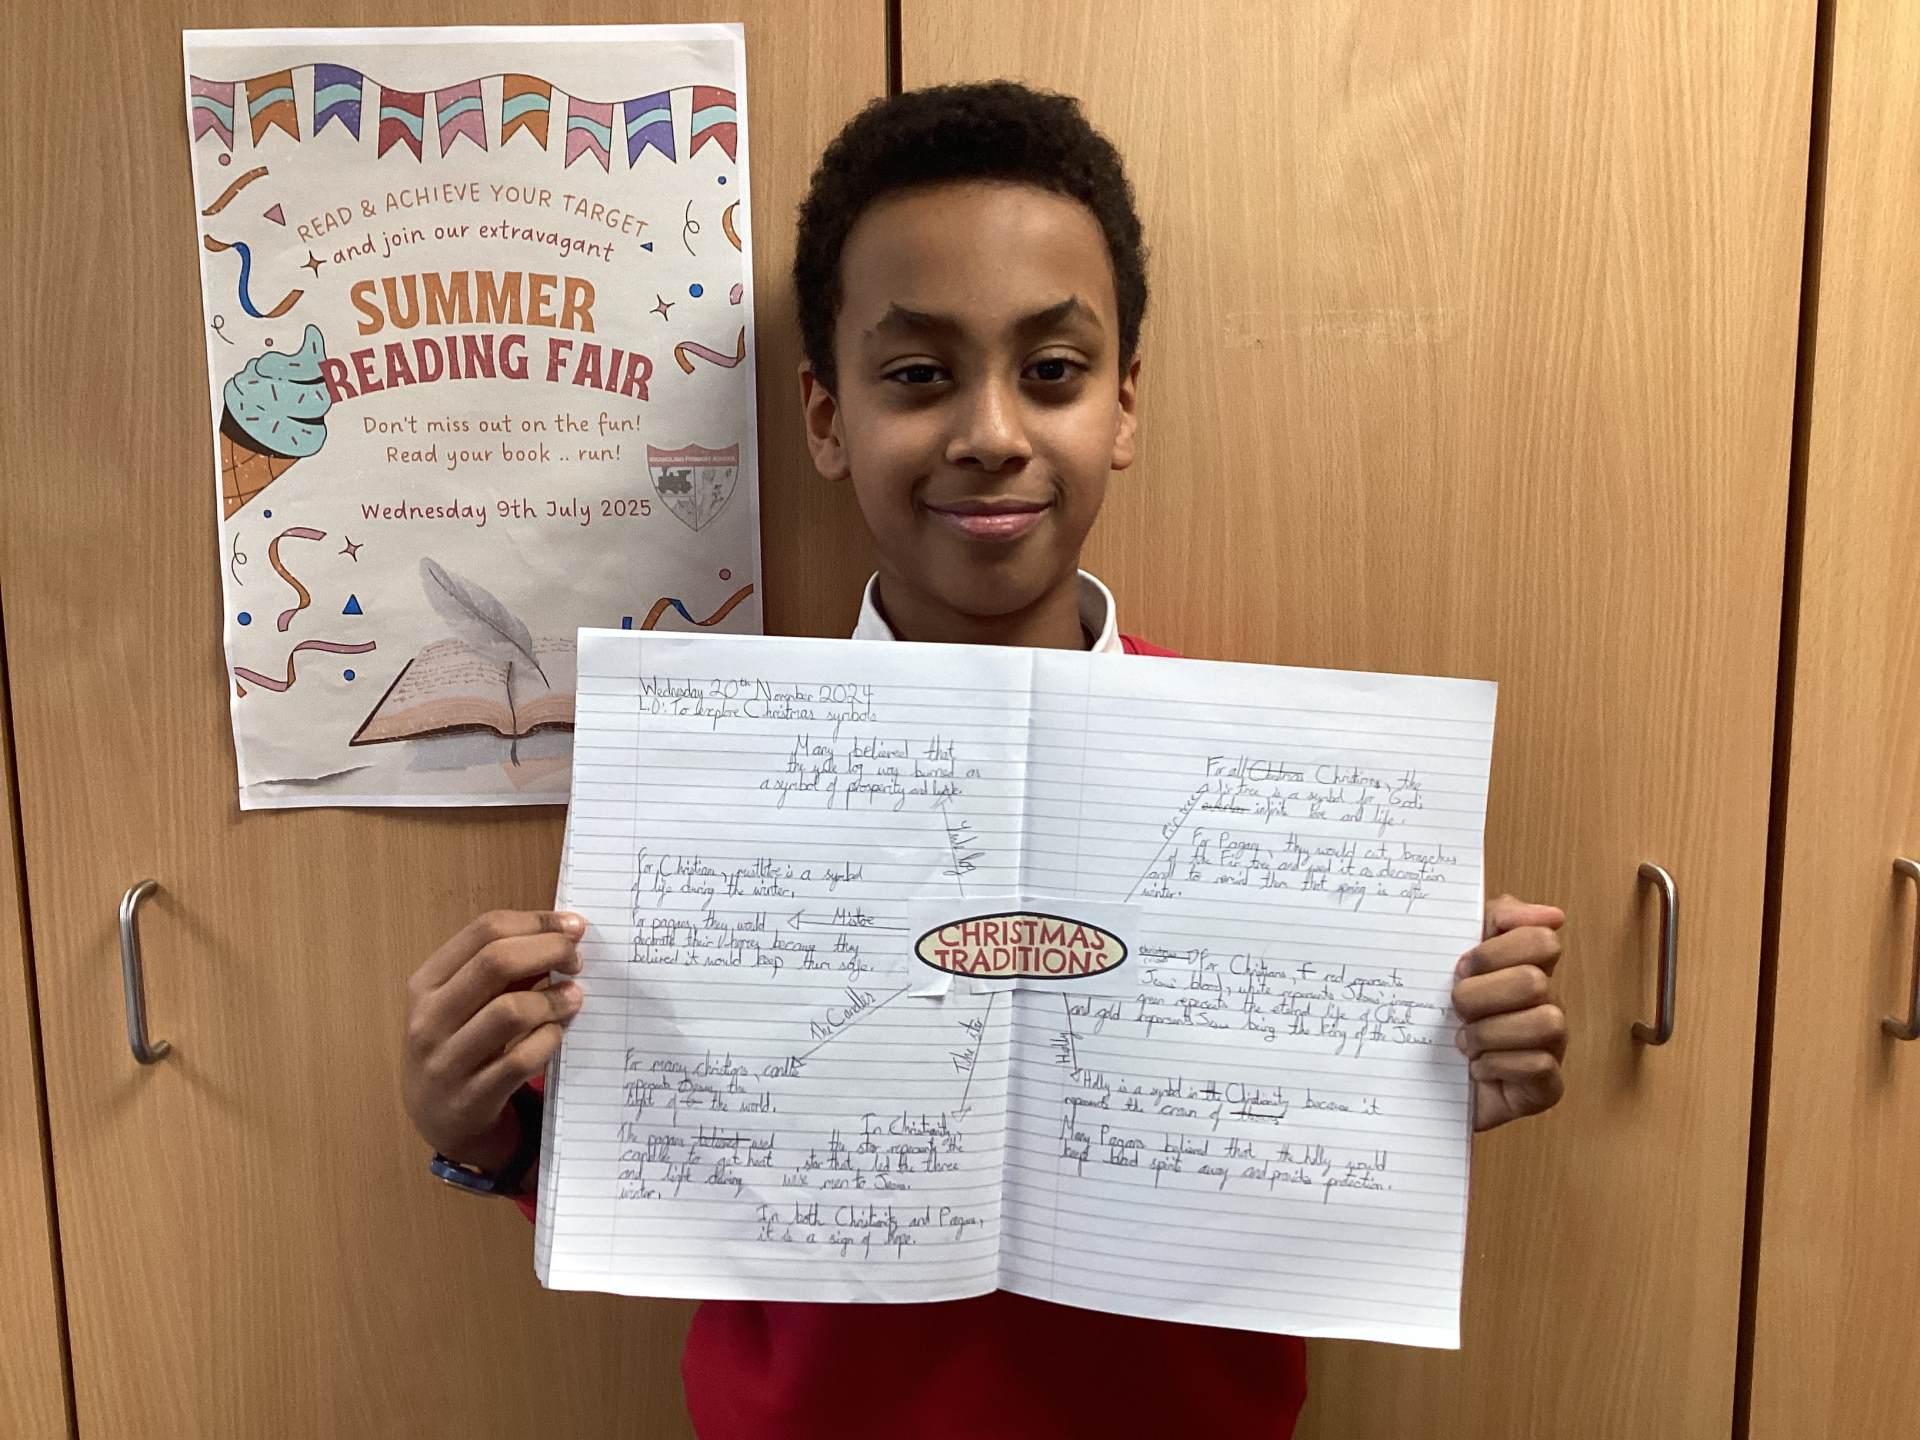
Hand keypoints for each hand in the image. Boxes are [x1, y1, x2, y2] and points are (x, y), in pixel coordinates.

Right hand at [403, 910, 585, 1169]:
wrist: (438, 1119)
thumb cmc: (462, 1044)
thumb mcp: (468, 1002)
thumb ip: (505, 969)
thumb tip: (564, 932)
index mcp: (426, 983)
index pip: (484, 931)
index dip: (536, 921)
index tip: (574, 926)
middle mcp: (428, 1019)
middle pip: (495, 962)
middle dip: (549, 951)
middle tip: (578, 960)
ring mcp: (445, 1062)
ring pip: (509, 1011)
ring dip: (553, 998)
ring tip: (574, 997)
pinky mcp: (470, 1100)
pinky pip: (520, 1060)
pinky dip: (548, 1040)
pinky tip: (557, 1034)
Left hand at [1452, 894, 1565, 1131]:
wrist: (1421, 1081)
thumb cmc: (1439, 1014)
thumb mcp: (1452, 955)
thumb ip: (1494, 920)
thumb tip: (1553, 915)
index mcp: (1527, 968)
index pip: (1542, 940)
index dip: (1494, 952)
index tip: (1462, 967)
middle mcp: (1547, 1004)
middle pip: (1534, 982)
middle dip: (1480, 996)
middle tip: (1457, 1011)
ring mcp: (1552, 1046)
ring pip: (1545, 1023)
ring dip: (1488, 1034)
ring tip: (1465, 1044)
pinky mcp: (1547, 1087)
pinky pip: (1538, 1066)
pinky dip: (1496, 1066)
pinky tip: (1477, 1070)